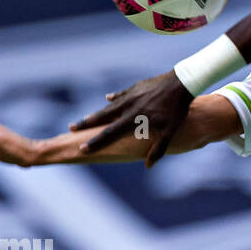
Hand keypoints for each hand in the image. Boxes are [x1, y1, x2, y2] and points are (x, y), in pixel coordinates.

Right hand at [70, 70, 191, 166]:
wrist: (180, 83)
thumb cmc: (177, 110)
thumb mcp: (170, 132)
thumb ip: (158, 149)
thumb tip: (148, 166)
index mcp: (134, 119)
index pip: (110, 134)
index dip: (96, 142)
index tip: (83, 148)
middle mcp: (128, 106)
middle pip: (102, 117)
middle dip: (85, 124)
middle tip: (70, 128)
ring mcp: (130, 95)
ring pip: (109, 106)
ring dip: (97, 113)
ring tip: (86, 118)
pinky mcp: (135, 87)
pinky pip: (121, 95)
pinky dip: (114, 99)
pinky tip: (108, 99)